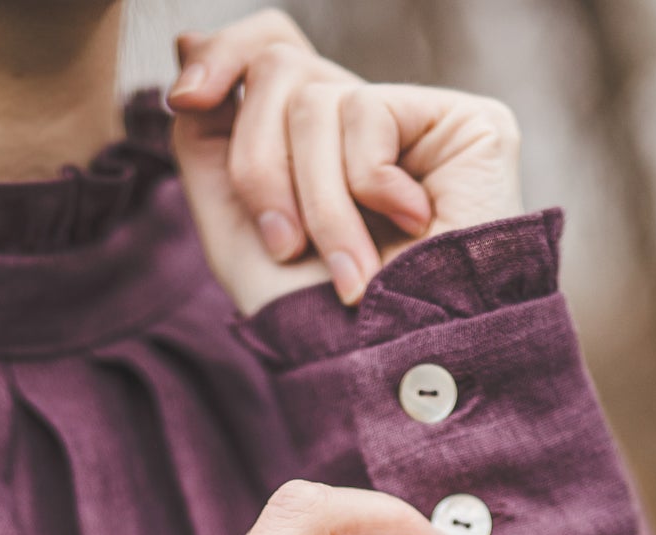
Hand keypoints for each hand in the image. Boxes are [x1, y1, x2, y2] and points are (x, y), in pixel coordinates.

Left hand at [168, 9, 523, 313]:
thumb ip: (208, 136)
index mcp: (317, 146)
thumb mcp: (237, 230)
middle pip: (279, 70)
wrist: (389, 371)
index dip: (224, 56)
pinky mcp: (469, 124)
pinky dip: (365, 188)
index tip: (186, 100)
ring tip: (351, 273)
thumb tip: (189, 41)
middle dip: (260, 167)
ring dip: (316, 204)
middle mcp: (367, 126)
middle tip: (287, 246)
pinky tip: (408, 229)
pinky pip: (369, 112)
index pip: (270, 49)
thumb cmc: (318, 324)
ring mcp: (421, 123)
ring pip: (317, 100)